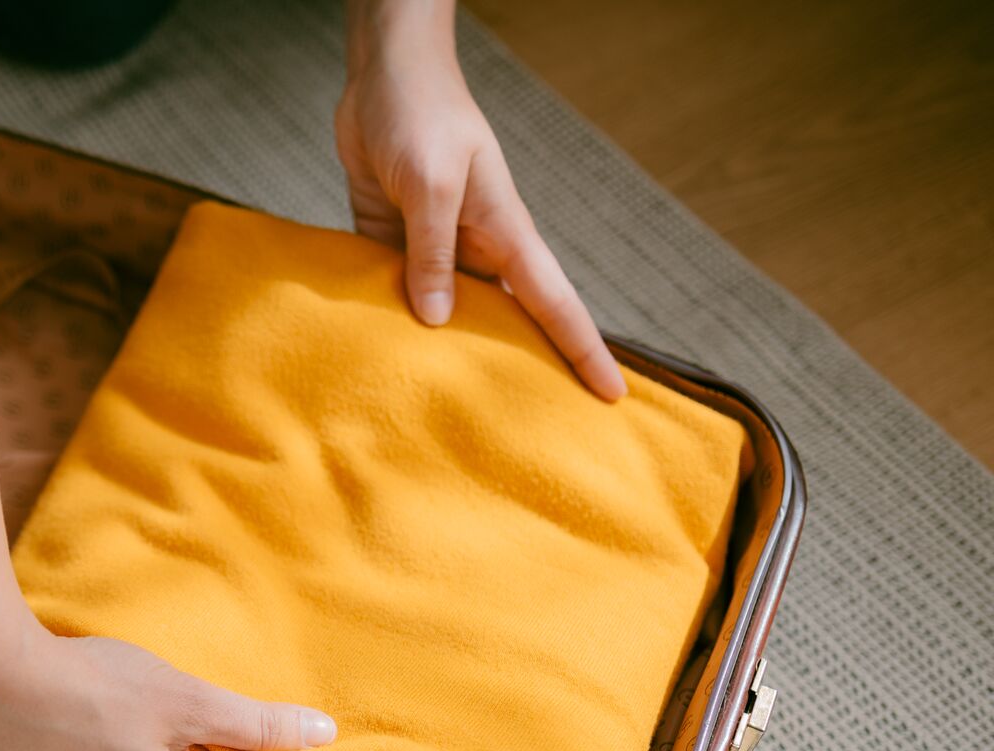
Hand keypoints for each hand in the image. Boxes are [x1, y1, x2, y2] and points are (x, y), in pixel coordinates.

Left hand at [334, 11, 626, 399]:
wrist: (381, 75)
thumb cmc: (421, 116)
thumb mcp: (430, 183)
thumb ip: (431, 251)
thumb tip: (437, 321)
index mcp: (504, 233)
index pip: (555, 304)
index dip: (584, 351)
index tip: (613, 397)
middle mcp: (476, 249)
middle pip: (506, 323)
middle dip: (518, 371)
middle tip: (530, 433)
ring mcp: (434, 249)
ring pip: (447, 316)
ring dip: (444, 356)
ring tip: (445, 415)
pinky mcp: (390, 242)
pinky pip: (394, 294)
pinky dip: (389, 324)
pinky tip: (380, 361)